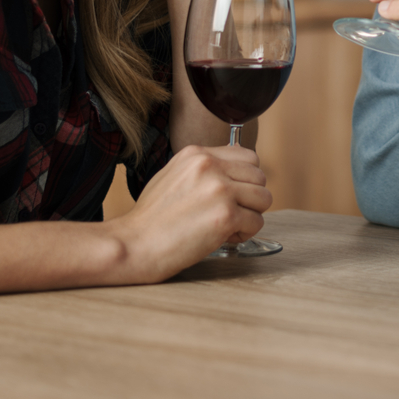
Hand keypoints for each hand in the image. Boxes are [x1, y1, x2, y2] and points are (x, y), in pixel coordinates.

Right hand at [104, 145, 271, 281]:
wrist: (135, 244)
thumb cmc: (151, 218)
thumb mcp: (174, 175)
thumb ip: (205, 168)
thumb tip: (237, 162)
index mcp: (197, 154)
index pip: (248, 156)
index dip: (245, 179)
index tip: (233, 194)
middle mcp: (211, 165)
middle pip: (259, 177)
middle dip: (249, 199)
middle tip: (228, 214)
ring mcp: (220, 189)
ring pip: (264, 199)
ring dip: (249, 216)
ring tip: (225, 226)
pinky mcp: (226, 215)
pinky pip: (256, 223)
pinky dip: (243, 234)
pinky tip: (221, 237)